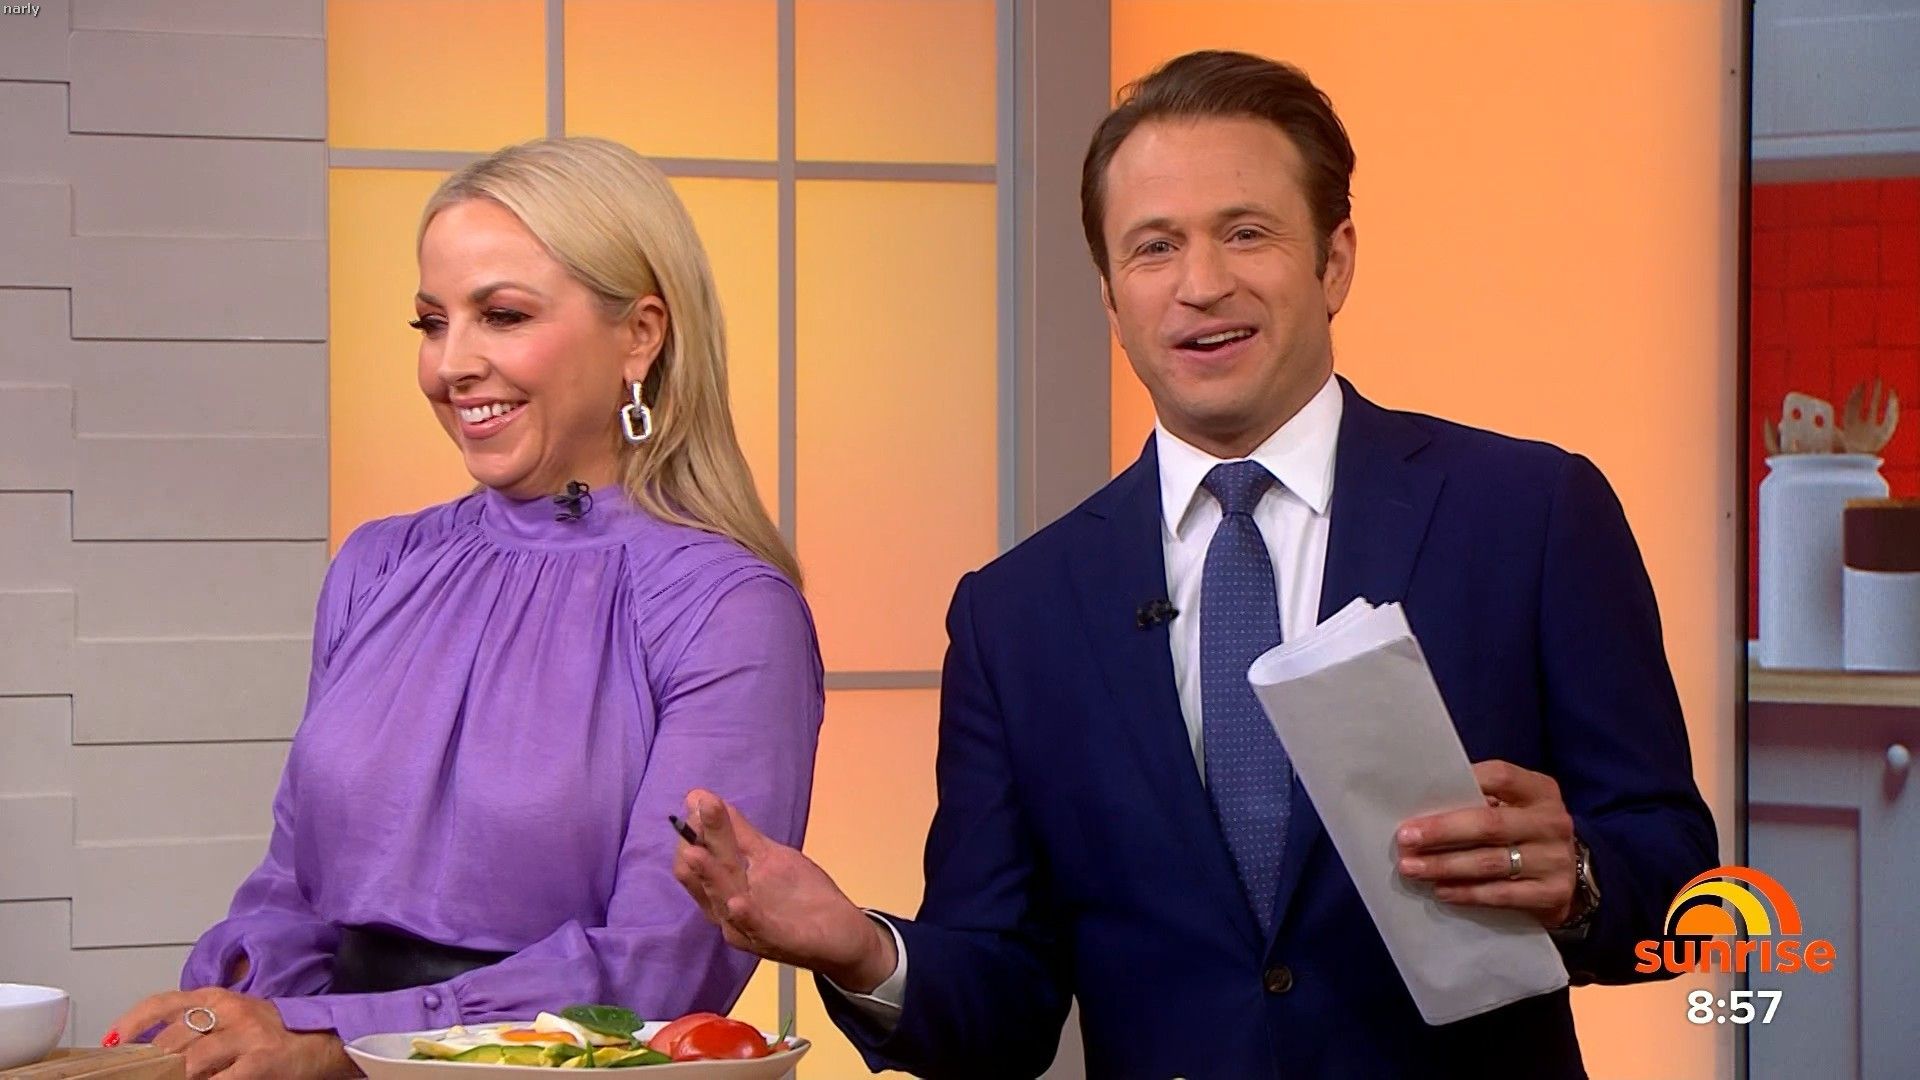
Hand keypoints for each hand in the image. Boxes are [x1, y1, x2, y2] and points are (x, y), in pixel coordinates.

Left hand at [104, 988, 354, 1079]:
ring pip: (191, 1062)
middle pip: (172, 1040)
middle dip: (151, 1065)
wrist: (321, 1041)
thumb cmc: (271, 1034)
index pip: (163, 1003)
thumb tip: (153, 1051)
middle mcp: (229, 1010)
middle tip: (141, 1076)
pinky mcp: (260, 1061)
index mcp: (217, 998)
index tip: (111, 1042)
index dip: (131, 1023)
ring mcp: (245, 1036)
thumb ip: (196, 1028)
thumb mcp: (232, 1019)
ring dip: (175, 1078)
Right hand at [672, 788, 896, 991]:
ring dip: (710, 876)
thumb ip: (737, 833)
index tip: (698, 799)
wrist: (843, 934)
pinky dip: (746, 915)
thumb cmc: (802, 894)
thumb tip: (700, 797)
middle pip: (707, 873)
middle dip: (705, 839)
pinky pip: (756, 929)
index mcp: (722, 891)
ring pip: (723, 900)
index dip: (692, 831)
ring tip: (696, 853)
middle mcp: (726, 912)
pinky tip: (737, 902)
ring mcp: (748, 930)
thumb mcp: (768, 857)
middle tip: (703, 804)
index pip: (690, 863)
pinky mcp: (775, 942)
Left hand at [1394, 759, 1577, 928]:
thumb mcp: (1516, 807)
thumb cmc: (1526, 834)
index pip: (1500, 777)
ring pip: (1490, 862)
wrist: (1574, 877)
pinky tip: (1441, 890)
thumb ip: (1482, 802)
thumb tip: (1425, 809)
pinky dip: (1467, 893)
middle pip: (1490, 824)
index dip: (1461, 783)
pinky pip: (1501, 894)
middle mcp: (1551, 823)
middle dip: (1441, 832)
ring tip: (1412, 868)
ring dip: (1445, 866)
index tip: (1421, 798)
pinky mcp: (1552, 893)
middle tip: (1405, 839)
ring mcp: (1554, 860)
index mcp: (1540, 791)